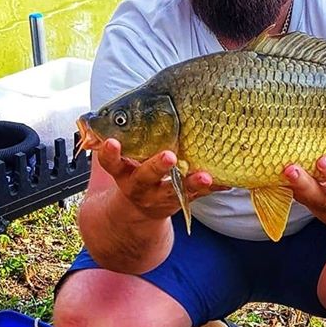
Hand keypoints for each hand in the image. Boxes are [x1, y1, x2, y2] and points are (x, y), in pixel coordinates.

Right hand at [95, 139, 227, 221]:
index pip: (111, 162)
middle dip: (157, 166)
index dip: (110, 153)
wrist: (139, 209)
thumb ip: (117, 139)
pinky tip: (226, 181)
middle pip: (146, 177)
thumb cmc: (132, 169)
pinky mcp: (181, 201)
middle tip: (169, 156)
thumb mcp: (121, 159)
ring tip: (205, 176)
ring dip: (191, 183)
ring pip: (176, 191)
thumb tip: (99, 116)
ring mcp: (161, 196)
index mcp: (122, 172)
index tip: (111, 142)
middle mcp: (140, 185)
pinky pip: (198, 196)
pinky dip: (213, 188)